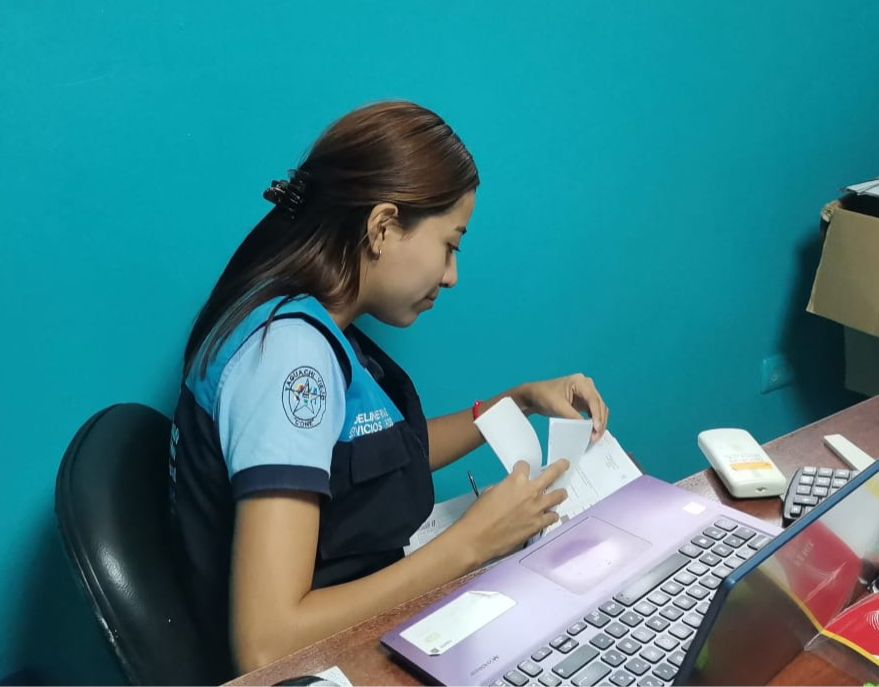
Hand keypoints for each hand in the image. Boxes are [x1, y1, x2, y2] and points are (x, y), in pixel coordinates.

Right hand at [452, 459, 569, 563]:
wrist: (478, 538)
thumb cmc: (479, 514)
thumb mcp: (490, 492)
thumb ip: (506, 488)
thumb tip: (512, 491)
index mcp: (516, 481)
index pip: (525, 466)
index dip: (522, 468)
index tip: (522, 470)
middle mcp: (531, 491)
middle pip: (552, 474)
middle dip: (559, 467)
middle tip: (564, 464)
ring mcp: (538, 509)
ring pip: (558, 496)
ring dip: (559, 493)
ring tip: (561, 493)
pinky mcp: (539, 525)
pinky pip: (553, 517)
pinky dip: (551, 515)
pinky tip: (549, 516)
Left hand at [516, 373, 608, 439]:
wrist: (534, 396)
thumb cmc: (544, 396)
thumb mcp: (558, 407)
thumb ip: (573, 417)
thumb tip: (587, 429)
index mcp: (580, 382)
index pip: (593, 399)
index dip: (597, 415)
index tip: (596, 428)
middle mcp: (586, 385)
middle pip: (599, 405)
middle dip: (600, 421)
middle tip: (595, 437)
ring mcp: (586, 393)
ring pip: (599, 409)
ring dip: (599, 423)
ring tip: (594, 437)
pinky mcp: (584, 402)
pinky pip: (594, 412)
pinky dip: (594, 422)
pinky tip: (592, 432)